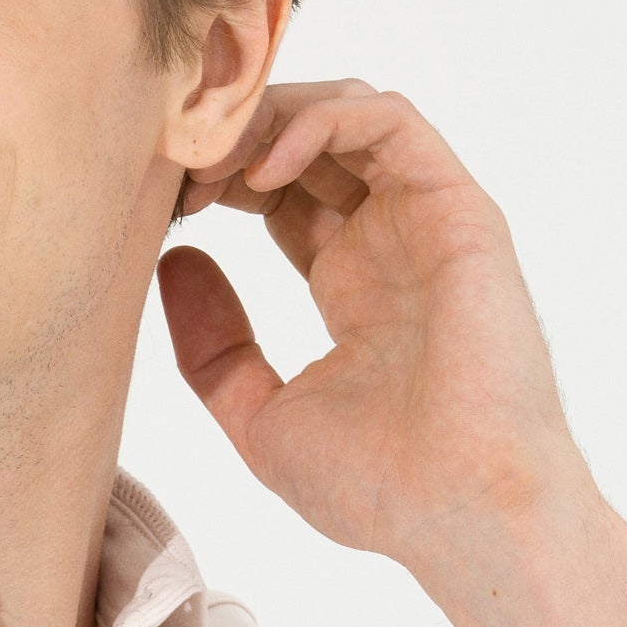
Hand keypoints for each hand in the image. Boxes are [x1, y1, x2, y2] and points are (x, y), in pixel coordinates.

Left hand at [158, 81, 599, 613]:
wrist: (463, 513)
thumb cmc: (381, 488)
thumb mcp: (262, 418)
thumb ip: (214, 348)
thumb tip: (175, 262)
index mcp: (350, 284)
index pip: (278, 193)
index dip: (217, 180)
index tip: (163, 203)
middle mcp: (390, 242)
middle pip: (307, 141)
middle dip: (235, 137)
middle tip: (176, 166)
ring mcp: (426, 222)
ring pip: (348, 113)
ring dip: (269, 117)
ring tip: (213, 160)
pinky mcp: (459, 210)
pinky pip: (390, 123)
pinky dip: (320, 121)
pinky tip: (263, 167)